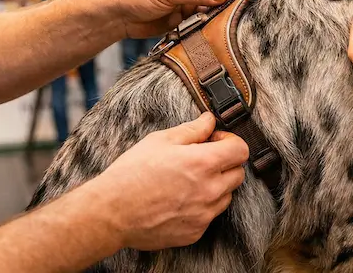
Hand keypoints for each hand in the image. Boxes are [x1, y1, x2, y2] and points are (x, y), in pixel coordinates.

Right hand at [92, 113, 248, 249]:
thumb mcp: (160, 141)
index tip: (216, 141)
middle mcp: (209, 191)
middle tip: (203, 159)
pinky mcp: (195, 232)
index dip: (230, 142)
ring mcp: (203, 214)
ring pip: (226, 196)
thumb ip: (192, 130)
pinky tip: (180, 199)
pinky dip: (202, 206)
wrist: (111, 213)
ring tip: (189, 181)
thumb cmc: (131, 174)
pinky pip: (210, 216)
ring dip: (216, 186)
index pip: (241, 150)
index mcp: (202, 164)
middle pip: (238, 174)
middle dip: (225, 163)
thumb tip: (209, 121)